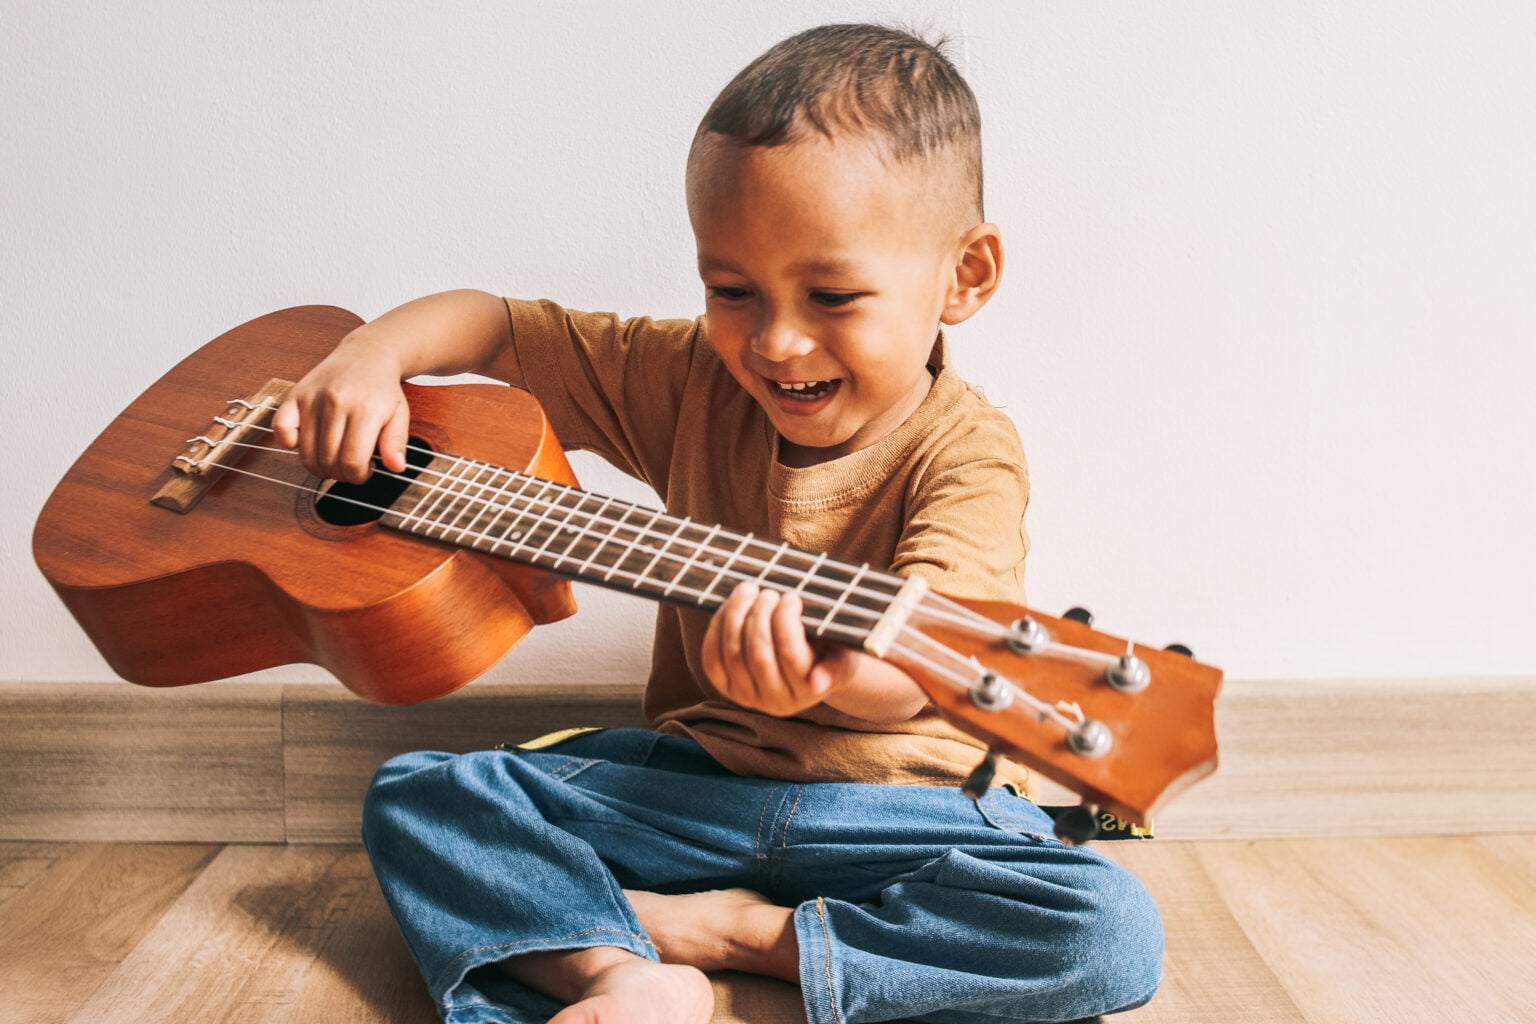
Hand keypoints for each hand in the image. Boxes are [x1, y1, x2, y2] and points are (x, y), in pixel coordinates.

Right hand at [270, 331, 411, 483]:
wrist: (367, 354)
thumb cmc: (382, 389)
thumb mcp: (399, 414)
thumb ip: (396, 442)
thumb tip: (396, 468)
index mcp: (365, 409)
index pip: (352, 462)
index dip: (358, 476)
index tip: (365, 470)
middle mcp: (336, 402)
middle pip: (328, 461)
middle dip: (341, 474)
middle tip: (351, 466)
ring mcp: (312, 398)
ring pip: (306, 453)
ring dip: (319, 467)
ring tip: (335, 458)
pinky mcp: (295, 394)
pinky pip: (281, 430)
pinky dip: (290, 444)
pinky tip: (310, 443)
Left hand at [700, 582, 855, 716]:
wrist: (807, 665)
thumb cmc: (829, 651)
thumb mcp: (843, 656)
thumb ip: (836, 667)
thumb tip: (818, 682)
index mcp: (807, 692)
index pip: (790, 655)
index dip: (786, 621)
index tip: (791, 597)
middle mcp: (776, 702)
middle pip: (759, 654)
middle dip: (760, 615)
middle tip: (769, 592)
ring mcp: (748, 698)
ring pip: (733, 654)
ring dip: (736, 615)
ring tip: (749, 590)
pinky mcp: (725, 688)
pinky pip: (712, 658)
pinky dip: (717, 628)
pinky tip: (730, 606)